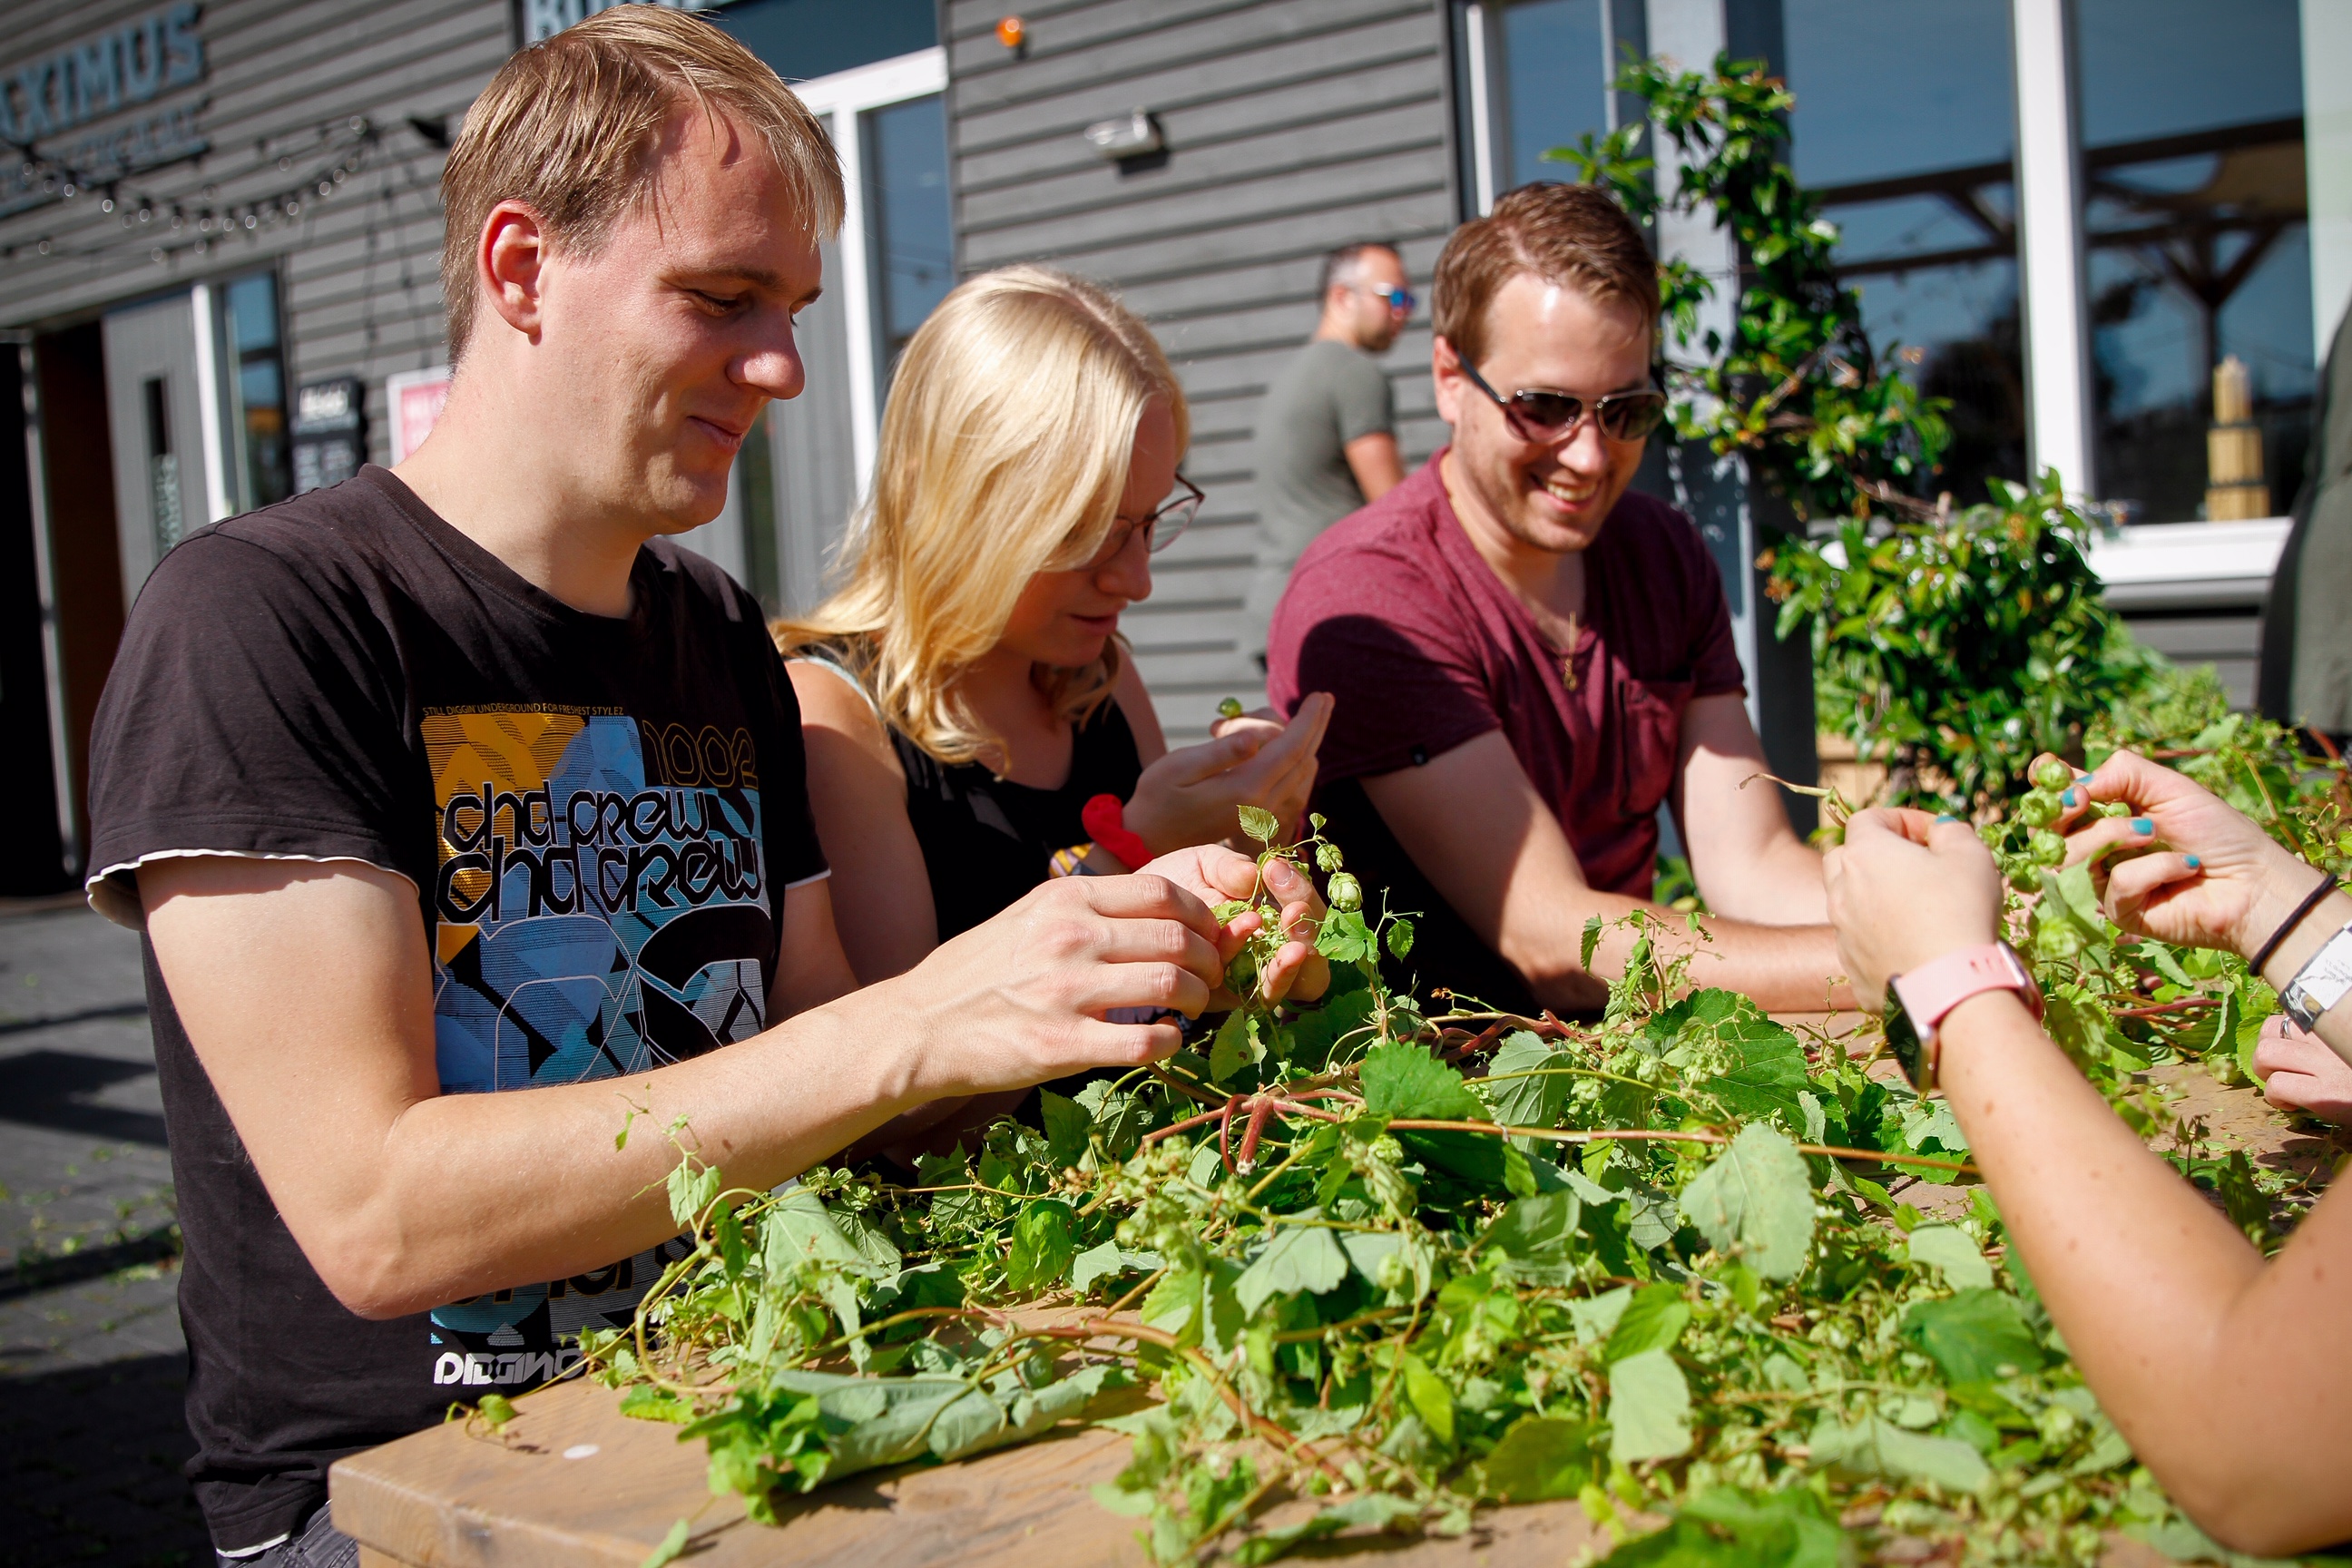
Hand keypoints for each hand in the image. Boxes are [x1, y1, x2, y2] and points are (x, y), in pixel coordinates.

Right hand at [887, 873, 1228, 1096]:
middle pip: (1177, 937)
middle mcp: (1070, 937)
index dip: (1201, 915)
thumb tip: (1155, 909)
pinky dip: (1169, 1041)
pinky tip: (1164, 1040)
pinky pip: (1143, 1041)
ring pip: (1171, 985)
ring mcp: (1066, 991)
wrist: (920, 1026)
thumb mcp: (1029, 915)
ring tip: (1190, 1009)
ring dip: (1197, 1000)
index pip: (1163, 892)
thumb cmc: (979, 970)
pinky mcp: (1062, 1045)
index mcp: (1066, 899)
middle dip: (1209, 960)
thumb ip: (1087, 908)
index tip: (1208, 935)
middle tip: (1209, 978)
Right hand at [1123, 693, 1333, 856]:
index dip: (1308, 720)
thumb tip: (1257, 737)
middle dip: (1316, 726)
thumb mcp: (1180, 766)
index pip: (1290, 749)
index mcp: (1245, 790)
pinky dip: (1295, 760)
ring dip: (1305, 742)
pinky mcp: (1258, 819)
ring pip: (1300, 773)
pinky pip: (1290, 785)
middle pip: (1303, 760)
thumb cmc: (1157, 797)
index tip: (1320, 696)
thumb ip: (1221, 752)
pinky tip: (1292, 745)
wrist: (1148, 840)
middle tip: (1326, 698)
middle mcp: (1262, 806)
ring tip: (1304, 716)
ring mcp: (1262, 816)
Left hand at [1140, 844, 1330, 1006]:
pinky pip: (1252, 994)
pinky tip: (1241, 933)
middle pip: (1313, 962)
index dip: (1302, 895)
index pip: (1308, 917)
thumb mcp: (1204, 864)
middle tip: (1292, 911)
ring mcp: (1247, 980)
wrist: (1127, 906)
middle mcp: (1267, 954)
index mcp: (1272, 919)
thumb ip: (1230, 866)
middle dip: (1309, 934)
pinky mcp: (1222, 998)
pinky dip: (1255, 969)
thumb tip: (1257, 877)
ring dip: (1292, 962)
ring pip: (1291, 985)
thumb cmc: (1173, 883)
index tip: (1277, 870)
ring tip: (1286, 934)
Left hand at [1822, 808, 2002, 1003]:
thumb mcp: (1971, 855)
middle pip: (1844, 858)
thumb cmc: (1961, 910)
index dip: (1902, 820)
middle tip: (1916, 867)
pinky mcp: (1851, 970)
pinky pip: (1859, 943)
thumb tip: (1940, 831)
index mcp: (1864, 855)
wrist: (1949, 986)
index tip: (1934, 836)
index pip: (1867, 819)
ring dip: (1875, 897)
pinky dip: (1879, 938)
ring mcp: (1841, 933)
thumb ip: (1951, 832)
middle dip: (1875, 855)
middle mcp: (1841, 891)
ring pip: (1847, 902)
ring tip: (1916, 908)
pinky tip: (1914, 946)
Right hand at [2044, 748, 2311, 960]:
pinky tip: (2186, 867)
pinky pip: (2115, 883)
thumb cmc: (2218, 833)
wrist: (2253, 883)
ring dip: (2115, 836)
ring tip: (2156, 834)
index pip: (2057, 793)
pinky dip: (2155, 869)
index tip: (2048, 773)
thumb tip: (2072, 787)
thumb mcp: (2171, 788)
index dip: (2045, 782)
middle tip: (2084, 799)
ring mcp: (2102, 880)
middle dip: (2065, 810)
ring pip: (2073, 855)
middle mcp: (2097, 845)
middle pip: (2047, 828)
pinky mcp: (2118, 911)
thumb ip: (2121, 773)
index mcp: (2106, 810)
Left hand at [2251, 1013, 2351, 1122]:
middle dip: (2266, 1054)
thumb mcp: (2342, 1050)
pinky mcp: (2324, 1094)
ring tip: (2285, 1087)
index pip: (2286, 1017)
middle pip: (2268, 1030)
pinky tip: (2293, 1106)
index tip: (2289, 1057)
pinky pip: (2276, 1086)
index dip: (2278, 1038)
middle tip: (2282, 1072)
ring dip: (2267, 1075)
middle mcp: (2328, 1040)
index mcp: (2333, 1028)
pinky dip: (2276, 1098)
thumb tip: (2291, 1042)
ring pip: (2265, 1054)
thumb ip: (2324, 1043)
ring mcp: (2325, 1066)